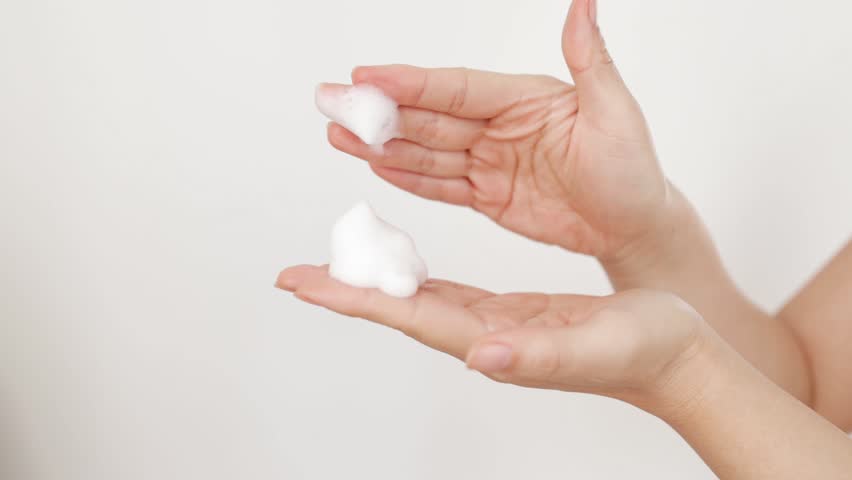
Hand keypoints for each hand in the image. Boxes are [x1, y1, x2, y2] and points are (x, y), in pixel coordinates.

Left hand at [276, 265, 707, 409]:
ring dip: (375, 284)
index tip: (306, 282)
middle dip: (347, 291)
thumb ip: (537, 357)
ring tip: (337, 267)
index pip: (409, 316)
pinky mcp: (513, 315)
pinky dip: (418, 279)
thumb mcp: (594, 348)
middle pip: (400, 310)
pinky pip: (450, 294)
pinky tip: (406, 270)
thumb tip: (480, 358)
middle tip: (297, 274)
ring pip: (419, 301)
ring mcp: (496, 328)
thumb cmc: (644, 352)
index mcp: (495, 341)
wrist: (675, 357)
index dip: (356, 298)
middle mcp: (484, 337)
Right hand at [324, 0, 670, 259]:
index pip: (457, 88)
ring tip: (341, 137)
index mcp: (524, 99)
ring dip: (384, 146)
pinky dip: (409, 177)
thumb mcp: (614, 112)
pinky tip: (378, 168)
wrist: (635, 228)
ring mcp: (491, 161)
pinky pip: (441, 185)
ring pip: (427, 151)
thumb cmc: (633, 170)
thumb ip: (588, 59)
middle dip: (379, 112)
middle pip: (429, 117)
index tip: (367, 75)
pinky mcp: (488, 196)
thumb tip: (583, 1)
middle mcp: (500, 126)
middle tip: (333, 104)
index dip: (410, 82)